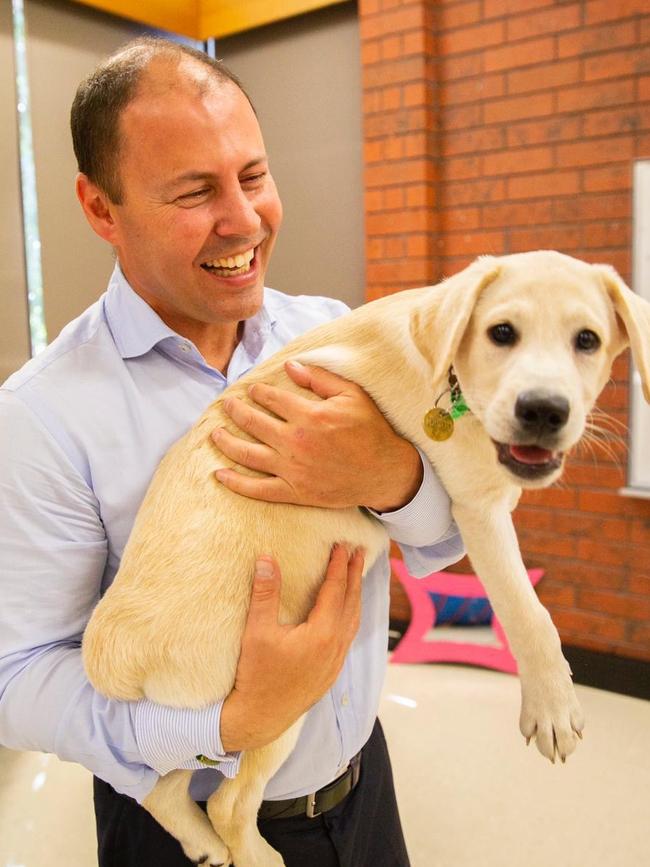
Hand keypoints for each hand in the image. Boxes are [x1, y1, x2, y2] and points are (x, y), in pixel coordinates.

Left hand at [212, 361, 422, 510]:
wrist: (384, 472)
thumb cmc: (370, 431)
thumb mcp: (352, 395)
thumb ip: (319, 379)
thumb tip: (290, 366)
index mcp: (309, 415)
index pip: (272, 399)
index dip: (258, 392)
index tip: (252, 390)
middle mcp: (296, 442)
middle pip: (253, 423)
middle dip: (235, 411)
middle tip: (226, 405)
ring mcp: (293, 469)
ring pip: (248, 454)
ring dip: (227, 442)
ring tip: (215, 433)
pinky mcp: (295, 492)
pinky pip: (258, 489)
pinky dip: (236, 483)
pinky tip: (220, 474)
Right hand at [220, 545, 364, 751]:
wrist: (260, 718)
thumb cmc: (256, 675)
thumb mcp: (256, 631)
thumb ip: (265, 594)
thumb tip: (267, 559)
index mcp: (322, 633)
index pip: (335, 590)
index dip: (338, 566)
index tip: (342, 546)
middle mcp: (336, 646)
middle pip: (351, 602)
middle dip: (355, 575)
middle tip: (359, 552)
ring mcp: (336, 661)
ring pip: (353, 621)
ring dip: (355, 595)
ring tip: (356, 576)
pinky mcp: (331, 672)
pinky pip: (349, 636)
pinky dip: (351, 615)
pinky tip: (346, 612)